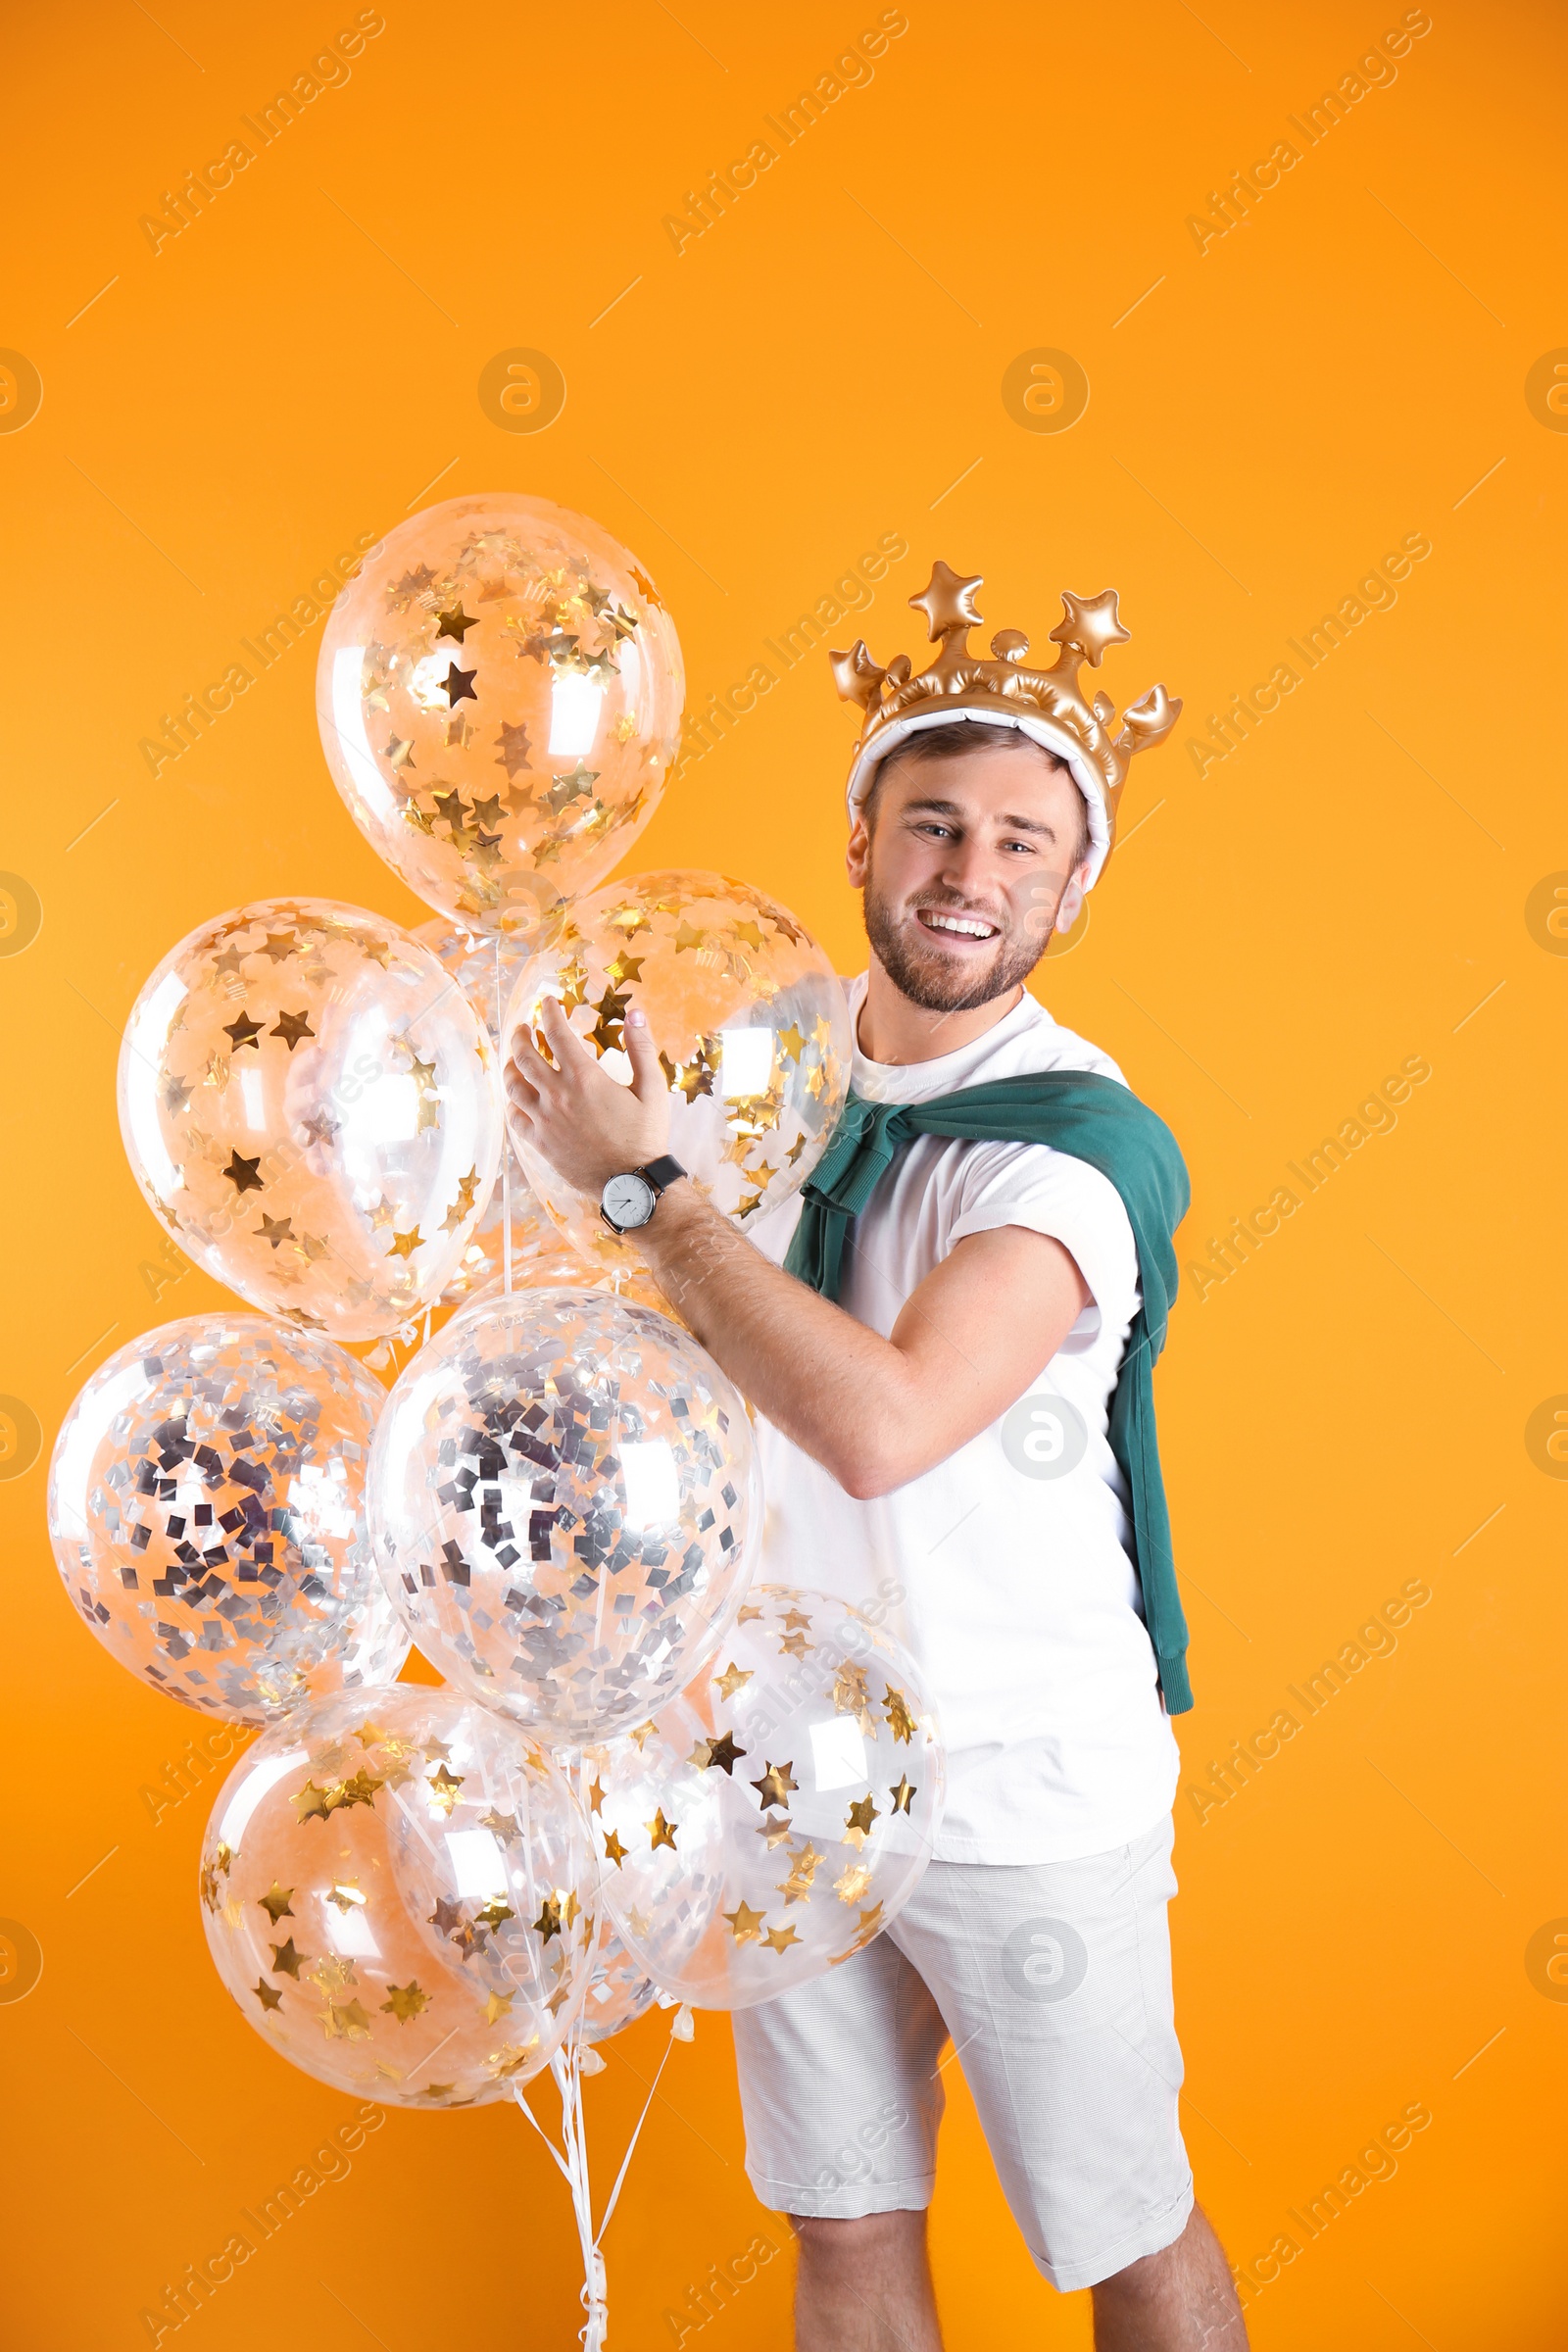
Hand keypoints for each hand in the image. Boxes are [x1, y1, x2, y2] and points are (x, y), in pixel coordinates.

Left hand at [504, 999, 670, 1197]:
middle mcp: (558, 1095)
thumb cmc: (645, 1136)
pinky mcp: (540, 1143)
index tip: (547, 1002)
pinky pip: (514, 1117)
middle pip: (524, 1055)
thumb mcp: (652, 1089)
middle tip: (523, 1027)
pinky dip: (512, 1101)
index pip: (555, 1033)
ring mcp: (545, 1120)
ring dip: (511, 1065)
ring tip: (516, 1059)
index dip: (548, 1012)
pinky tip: (518, 1097)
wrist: (632, 1183)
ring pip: (513, 1085)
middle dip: (520, 1035)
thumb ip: (642, 1048)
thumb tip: (636, 1013)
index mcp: (584, 1077)